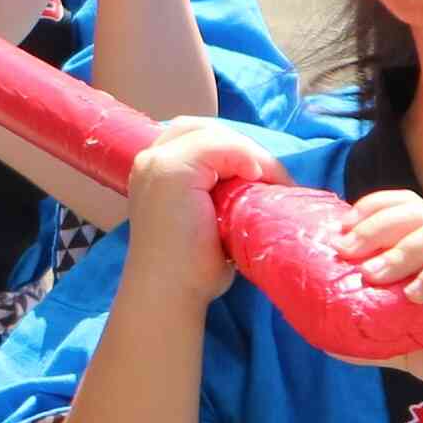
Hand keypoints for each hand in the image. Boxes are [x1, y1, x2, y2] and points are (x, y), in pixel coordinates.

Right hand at [121, 119, 280, 304]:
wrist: (168, 293)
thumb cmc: (189, 269)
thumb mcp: (206, 221)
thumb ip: (218, 197)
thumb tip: (259, 189)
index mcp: (153, 171)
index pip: (195, 137)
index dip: (231, 149)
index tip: (258, 177)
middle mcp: (149, 160)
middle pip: (204, 129)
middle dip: (242, 147)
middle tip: (271, 179)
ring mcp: (158, 162)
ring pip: (216, 135)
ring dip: (251, 154)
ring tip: (272, 183)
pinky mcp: (174, 170)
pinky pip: (220, 146)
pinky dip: (245, 157)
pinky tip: (258, 179)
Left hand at [339, 190, 422, 408]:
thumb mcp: (407, 343)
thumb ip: (372, 334)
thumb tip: (324, 338)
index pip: (406, 207)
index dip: (371, 209)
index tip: (340, 231)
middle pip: (417, 213)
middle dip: (375, 226)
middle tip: (345, 251)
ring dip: (400, 251)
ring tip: (371, 275)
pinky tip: (414, 295)